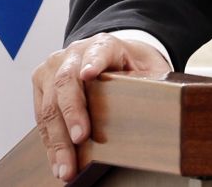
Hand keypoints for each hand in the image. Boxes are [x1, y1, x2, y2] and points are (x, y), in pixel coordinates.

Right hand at [32, 33, 170, 180]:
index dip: (93, 63)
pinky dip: (50, 143)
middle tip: (80, 139)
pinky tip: (57, 162)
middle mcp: (73, 54)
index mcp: (103, 45)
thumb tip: (170, 103)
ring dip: (57, 140)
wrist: (112, 56)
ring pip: (49, 105)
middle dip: (72, 115)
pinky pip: (41, 117)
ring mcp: (53, 68)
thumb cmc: (131, 67)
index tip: (89, 74)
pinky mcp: (41, 85)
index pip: (98, 52)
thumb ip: (154, 82)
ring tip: (66, 166)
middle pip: (67, 83)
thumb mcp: (149, 70)